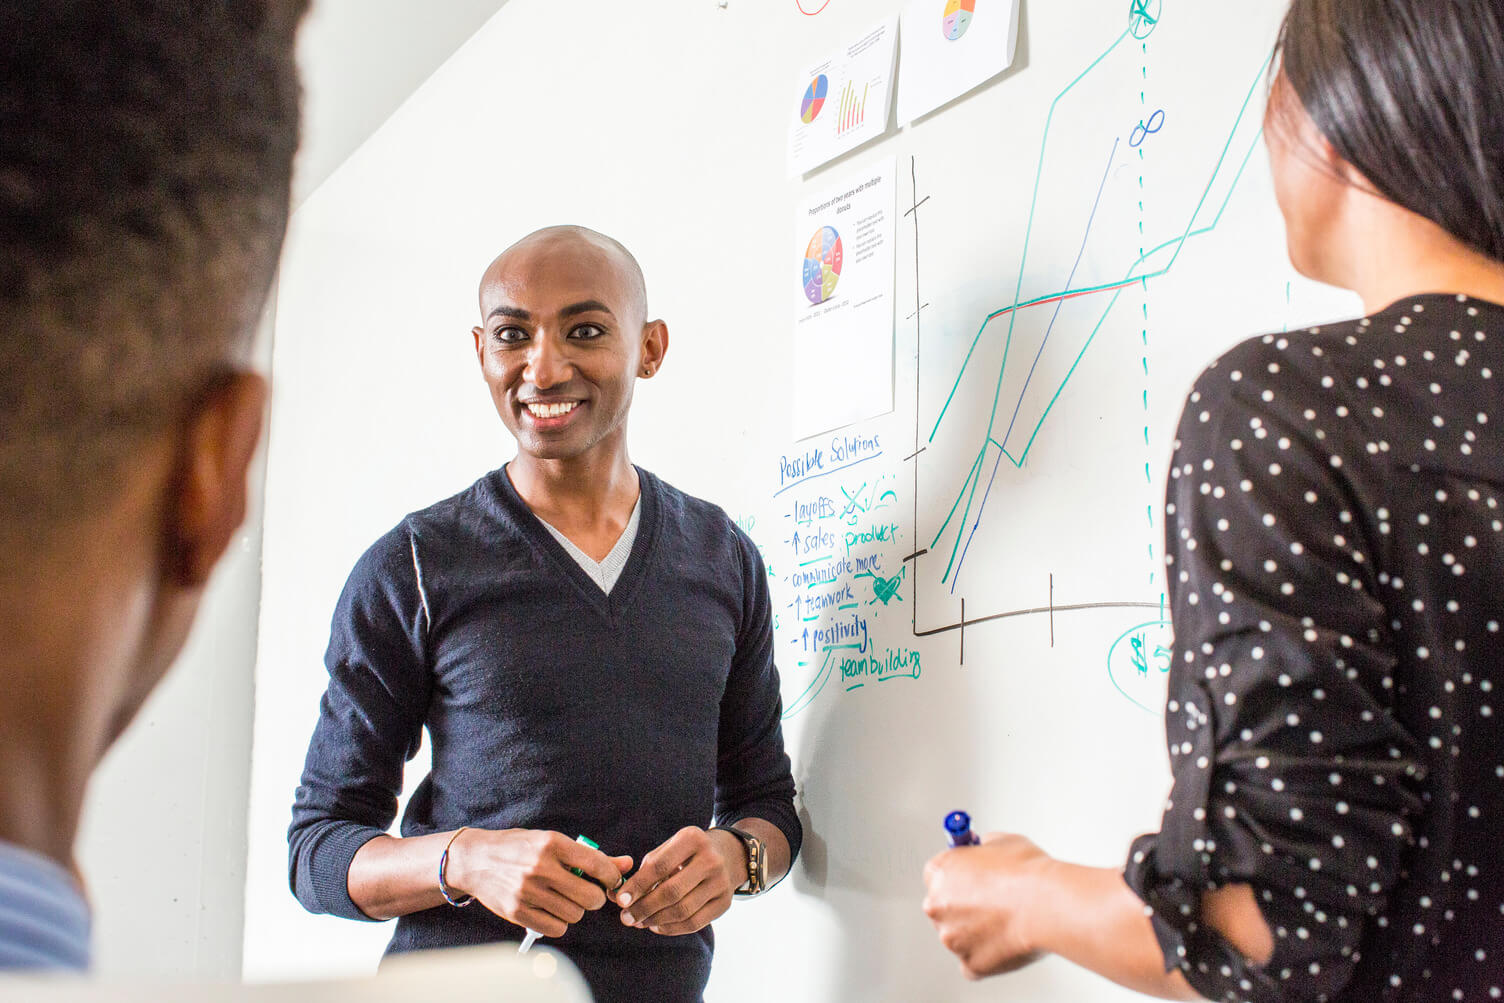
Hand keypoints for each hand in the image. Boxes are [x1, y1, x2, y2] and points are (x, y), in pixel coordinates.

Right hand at [446, 829, 632, 937]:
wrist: (475, 859)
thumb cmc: (520, 848)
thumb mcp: (553, 842)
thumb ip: (591, 856)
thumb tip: (625, 864)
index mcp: (552, 844)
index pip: (596, 864)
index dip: (611, 876)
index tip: (612, 881)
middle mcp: (540, 867)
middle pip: (590, 897)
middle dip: (595, 897)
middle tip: (588, 893)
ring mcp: (527, 891)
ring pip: (575, 915)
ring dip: (576, 910)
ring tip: (564, 898)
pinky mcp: (517, 912)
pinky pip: (556, 928)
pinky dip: (559, 923)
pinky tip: (551, 910)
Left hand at [613, 826, 742, 935]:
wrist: (729, 854)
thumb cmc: (688, 853)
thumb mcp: (670, 848)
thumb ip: (645, 869)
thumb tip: (617, 895)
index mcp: (693, 839)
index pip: (659, 866)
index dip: (637, 886)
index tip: (620, 900)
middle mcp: (710, 860)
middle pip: (671, 892)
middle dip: (644, 908)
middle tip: (626, 918)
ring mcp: (721, 882)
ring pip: (682, 911)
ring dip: (655, 921)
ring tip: (639, 922)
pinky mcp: (725, 902)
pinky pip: (694, 923)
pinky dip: (671, 928)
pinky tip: (656, 926)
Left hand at [922, 832, 1050, 979]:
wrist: (1048, 905)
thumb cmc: (1027, 873)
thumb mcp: (1002, 841)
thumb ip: (984, 848)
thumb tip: (985, 851)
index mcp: (940, 871)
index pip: (936, 874)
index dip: (957, 876)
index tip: (970, 877)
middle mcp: (937, 905)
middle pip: (943, 906)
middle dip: (963, 905)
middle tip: (993, 902)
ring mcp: (951, 937)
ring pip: (958, 935)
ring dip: (975, 931)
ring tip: (1007, 921)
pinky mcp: (970, 963)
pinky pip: (974, 961)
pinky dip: (987, 955)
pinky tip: (1006, 943)